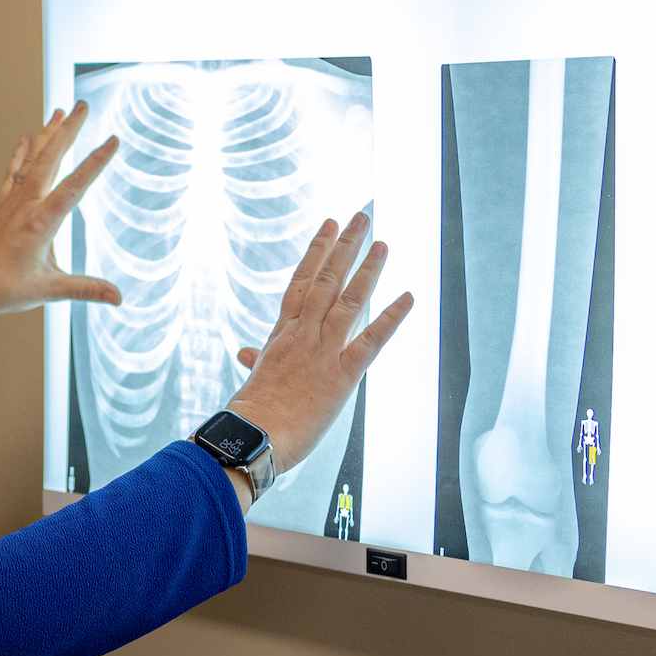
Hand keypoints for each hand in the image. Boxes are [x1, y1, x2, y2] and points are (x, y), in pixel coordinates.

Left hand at [0, 102, 121, 375]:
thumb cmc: (7, 290)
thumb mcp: (51, 290)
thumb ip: (86, 289)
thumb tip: (118, 297)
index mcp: (41, 222)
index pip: (75, 186)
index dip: (95, 162)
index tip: (113, 140)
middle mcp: (25, 205)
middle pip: (51, 158)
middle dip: (69, 130)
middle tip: (83, 106)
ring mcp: (11, 203)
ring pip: (32, 160)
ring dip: (47, 135)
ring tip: (60, 111)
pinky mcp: (1, 207)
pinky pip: (12, 172)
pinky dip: (20, 153)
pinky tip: (25, 137)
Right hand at [225, 212, 412, 480]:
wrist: (253, 437)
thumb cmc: (251, 414)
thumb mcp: (254, 380)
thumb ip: (257, 361)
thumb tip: (247, 354)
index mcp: (282, 334)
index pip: (300, 281)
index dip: (316, 251)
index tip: (328, 226)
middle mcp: (303, 334)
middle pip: (326, 279)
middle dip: (345, 246)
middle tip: (362, 217)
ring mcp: (322, 351)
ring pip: (348, 300)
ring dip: (368, 270)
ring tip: (383, 243)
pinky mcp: (341, 374)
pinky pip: (371, 340)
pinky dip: (391, 317)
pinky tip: (408, 297)